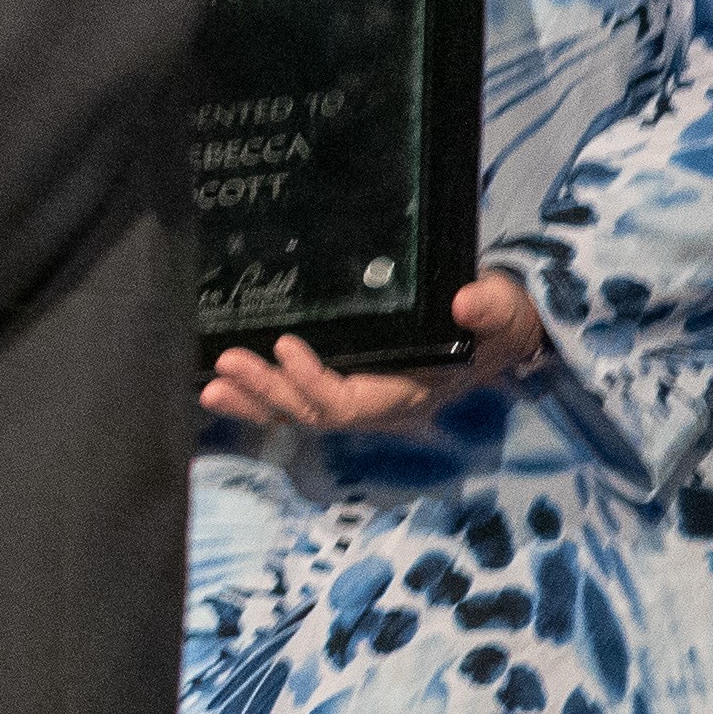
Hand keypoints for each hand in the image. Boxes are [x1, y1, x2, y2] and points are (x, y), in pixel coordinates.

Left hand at [199, 274, 540, 431]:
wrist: (492, 333)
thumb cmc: (491, 321)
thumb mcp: (501, 311)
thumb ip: (490, 307)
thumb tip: (468, 300)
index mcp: (410, 394)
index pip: (353, 402)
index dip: (315, 382)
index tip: (285, 347)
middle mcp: (378, 408)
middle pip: (314, 413)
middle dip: (270, 392)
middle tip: (229, 365)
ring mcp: (357, 402)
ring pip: (297, 413)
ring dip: (253, 401)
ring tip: (212, 385)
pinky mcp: (340, 388)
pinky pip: (293, 402)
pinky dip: (257, 398)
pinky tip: (219, 388)